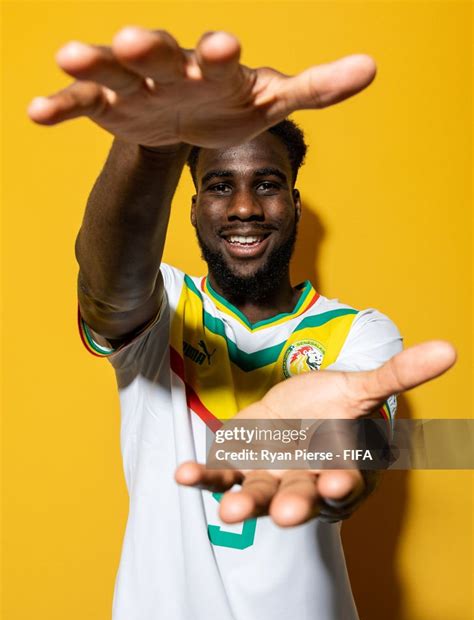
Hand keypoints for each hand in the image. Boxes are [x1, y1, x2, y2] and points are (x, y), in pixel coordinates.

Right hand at [27, 27, 375, 147]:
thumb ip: (316, 87)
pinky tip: (36, 113)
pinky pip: (82, 104)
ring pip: (113, 71)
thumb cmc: (232, 103)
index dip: (221, 53)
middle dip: (148, 48)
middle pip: (159, 53)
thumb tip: (372, 68)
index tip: (228, 49)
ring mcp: (137, 87)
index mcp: (215, 67)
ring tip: (70, 57)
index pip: (218, 56)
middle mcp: (173, 69)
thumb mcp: (273, 98)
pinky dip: (62, 105)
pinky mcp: (109, 108)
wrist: (191, 117)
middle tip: (134, 39)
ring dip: (94, 63)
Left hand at [175, 341, 455, 525]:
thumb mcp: (362, 387)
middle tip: (288, 515)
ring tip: (230, 511)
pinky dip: (204, 476)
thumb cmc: (333, 407)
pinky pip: (221, 475)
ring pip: (258, 495)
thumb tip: (448, 348)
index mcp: (340, 466)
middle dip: (295, 506)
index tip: (336, 485)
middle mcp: (305, 482)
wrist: (297, 413)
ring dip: (244, 502)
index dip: (341, 482)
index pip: (345, 479)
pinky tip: (184, 474)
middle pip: (301, 497)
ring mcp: (269, 479)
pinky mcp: (238, 466)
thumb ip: (397, 374)